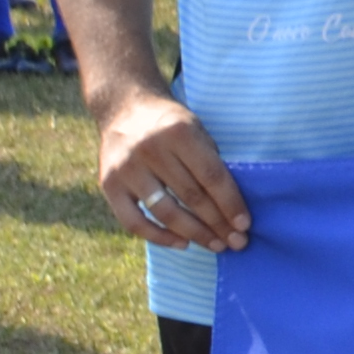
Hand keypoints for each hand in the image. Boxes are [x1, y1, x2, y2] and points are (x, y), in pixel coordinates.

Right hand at [94, 92, 249, 251]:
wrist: (124, 108)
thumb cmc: (170, 124)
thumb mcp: (196, 130)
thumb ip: (210, 162)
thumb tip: (232, 210)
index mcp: (178, 132)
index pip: (211, 176)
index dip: (231, 204)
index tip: (245, 225)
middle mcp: (150, 149)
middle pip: (191, 197)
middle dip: (218, 224)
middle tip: (237, 242)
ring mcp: (127, 169)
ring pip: (166, 212)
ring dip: (195, 234)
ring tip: (215, 245)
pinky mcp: (109, 185)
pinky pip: (134, 222)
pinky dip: (159, 237)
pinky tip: (182, 243)